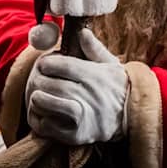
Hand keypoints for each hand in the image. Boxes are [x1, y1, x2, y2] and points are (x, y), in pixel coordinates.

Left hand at [25, 28, 127, 144]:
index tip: (44, 64)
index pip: (63, 66)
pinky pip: (48, 125)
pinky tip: (43, 112)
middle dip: (38, 80)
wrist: (131, 119)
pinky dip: (39, 118)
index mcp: (96, 76)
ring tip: (38, 94)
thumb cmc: (115, 88)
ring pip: (46, 103)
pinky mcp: (76, 135)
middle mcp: (90, 96)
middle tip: (36, 79)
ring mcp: (83, 117)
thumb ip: (94, 49)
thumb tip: (82, 32)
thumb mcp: (110, 65)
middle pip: (52, 84)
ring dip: (36, 97)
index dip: (48, 63)